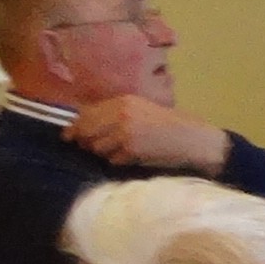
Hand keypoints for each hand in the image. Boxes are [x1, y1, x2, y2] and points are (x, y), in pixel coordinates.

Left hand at [63, 94, 233, 174]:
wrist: (194, 140)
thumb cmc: (170, 126)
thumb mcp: (142, 110)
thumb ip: (116, 114)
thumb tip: (84, 126)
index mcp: (123, 101)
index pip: (86, 114)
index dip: (75, 127)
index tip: (69, 136)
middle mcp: (121, 114)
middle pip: (86, 131)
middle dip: (86, 142)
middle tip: (92, 148)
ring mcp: (125, 132)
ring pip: (97, 148)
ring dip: (104, 153)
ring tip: (121, 152)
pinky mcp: (131, 150)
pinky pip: (112, 160)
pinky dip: (119, 162)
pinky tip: (133, 158)